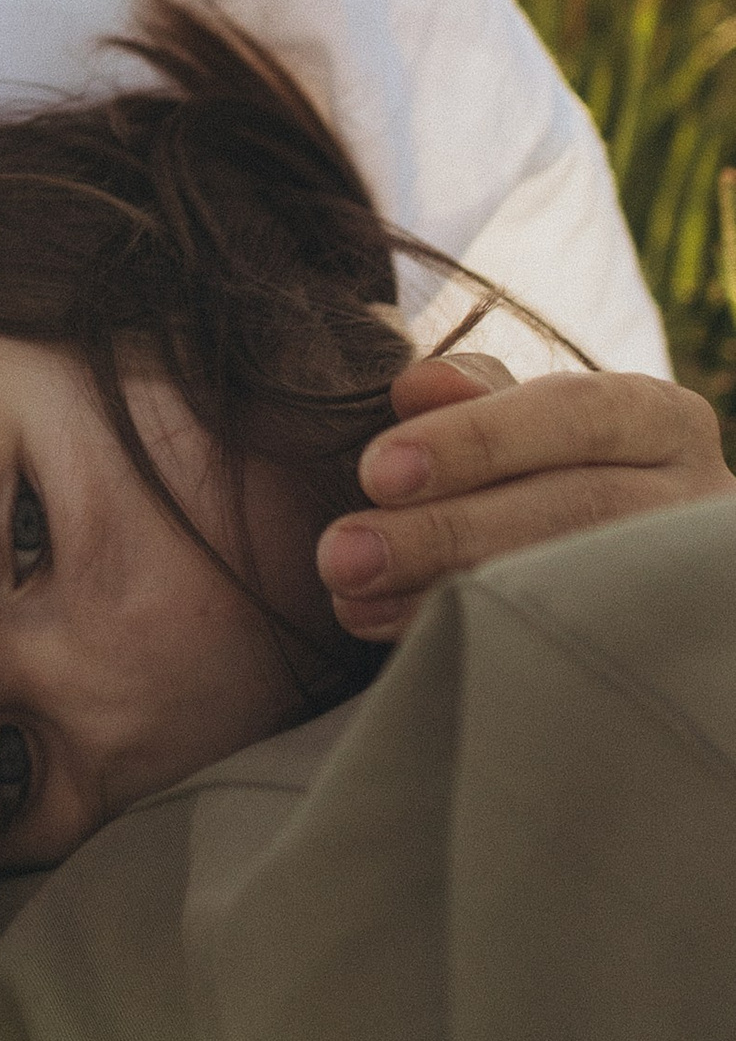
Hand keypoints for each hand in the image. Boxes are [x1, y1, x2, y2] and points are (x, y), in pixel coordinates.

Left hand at [317, 351, 733, 642]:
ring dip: (451, 596)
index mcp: (659, 419)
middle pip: (577, 508)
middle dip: (446, 531)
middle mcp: (698, 494)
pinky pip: (580, 656)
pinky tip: (414, 648)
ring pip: (579, 587)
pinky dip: (488, 648)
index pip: (574, 413)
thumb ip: (476, 402)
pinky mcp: (677, 649)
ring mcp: (693, 578)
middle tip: (341, 555)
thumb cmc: (555, 480)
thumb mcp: (525, 431)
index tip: (374, 472)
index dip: (472, 440)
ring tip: (354, 604)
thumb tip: (416, 384)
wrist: (617, 579)